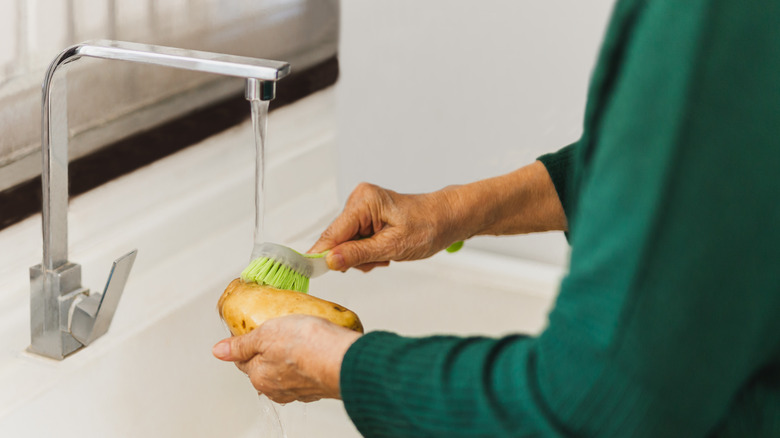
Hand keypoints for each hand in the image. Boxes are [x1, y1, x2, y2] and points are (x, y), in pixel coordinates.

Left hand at [212, 315, 360, 402]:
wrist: (343, 359)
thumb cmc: (307, 345)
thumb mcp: (266, 334)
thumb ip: (241, 343)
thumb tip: (218, 350)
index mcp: (259, 377)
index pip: (244, 358)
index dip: (248, 340)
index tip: (257, 327)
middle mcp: (277, 389)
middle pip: (266, 365)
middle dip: (271, 349)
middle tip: (281, 328)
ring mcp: (300, 390)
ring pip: (287, 369)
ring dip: (291, 356)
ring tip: (301, 335)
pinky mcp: (320, 386)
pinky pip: (308, 371)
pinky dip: (309, 361)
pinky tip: (316, 347)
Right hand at [309, 183, 465, 271]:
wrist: (446, 218)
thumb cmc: (428, 226)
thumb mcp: (393, 246)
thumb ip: (359, 254)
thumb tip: (330, 261)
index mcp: (364, 201)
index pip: (333, 233)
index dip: (321, 254)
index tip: (309, 272)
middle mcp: (359, 200)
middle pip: (338, 239)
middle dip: (354, 256)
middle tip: (378, 261)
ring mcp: (361, 207)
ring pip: (346, 243)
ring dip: (363, 255)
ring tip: (386, 254)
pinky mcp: (365, 216)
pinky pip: (355, 240)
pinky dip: (367, 250)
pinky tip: (384, 250)